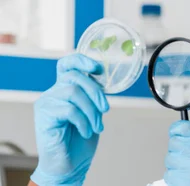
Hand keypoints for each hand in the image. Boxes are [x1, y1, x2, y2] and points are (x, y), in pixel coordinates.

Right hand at [31, 54, 108, 184]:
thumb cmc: (80, 140)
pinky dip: (83, 121)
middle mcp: (53, 93)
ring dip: (91, 110)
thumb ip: (93, 97)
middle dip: (96, 92)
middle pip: (75, 77)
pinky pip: (69, 110)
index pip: (67, 65)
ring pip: (73, 92)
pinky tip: (86, 132)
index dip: (81, 60)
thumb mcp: (92, 113)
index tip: (98, 68)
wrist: (69, 165)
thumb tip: (103, 83)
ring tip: (96, 126)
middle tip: (105, 110)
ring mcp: (46, 104)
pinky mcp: (44, 116)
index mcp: (64, 90)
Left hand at [164, 120, 189, 185]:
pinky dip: (175, 179)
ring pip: (169, 160)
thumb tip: (184, 138)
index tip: (176, 135)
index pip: (184, 127)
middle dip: (178, 151)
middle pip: (173, 144)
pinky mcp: (184, 184)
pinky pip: (169, 176)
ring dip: (176, 166)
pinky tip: (188, 181)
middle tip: (188, 160)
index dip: (176, 131)